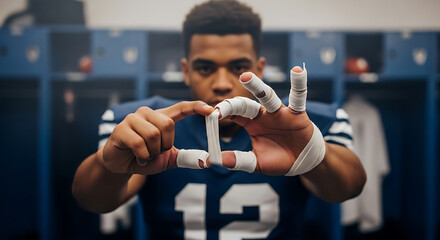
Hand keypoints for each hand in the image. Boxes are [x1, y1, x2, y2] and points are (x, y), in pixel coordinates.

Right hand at [99, 101, 213, 174]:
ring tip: (145, 155)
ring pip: (153, 135)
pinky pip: (139, 143)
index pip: (180, 108)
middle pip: (167, 125)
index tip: (211, 110)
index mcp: (161, 118)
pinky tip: (137, 158)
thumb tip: (208, 162)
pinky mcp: (120, 129)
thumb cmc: (145, 158)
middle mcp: (147, 114)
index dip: (195, 107)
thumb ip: (186, 157)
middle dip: (165, 145)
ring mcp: (132, 119)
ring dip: (152, 152)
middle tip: (155, 152)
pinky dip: (142, 157)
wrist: (120, 166)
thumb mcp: (168, 159)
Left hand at [219, 66, 323, 174]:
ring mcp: (279, 112)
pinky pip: (298, 98)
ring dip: (256, 86)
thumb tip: (213, 161)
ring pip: (267, 96)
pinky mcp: (297, 114)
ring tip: (245, 76)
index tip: (210, 115)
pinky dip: (299, 84)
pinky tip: (297, 70)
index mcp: (250, 123)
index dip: (222, 113)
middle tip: (218, 106)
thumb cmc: (278, 160)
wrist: (303, 162)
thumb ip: (238, 161)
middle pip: (245, 104)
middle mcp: (263, 114)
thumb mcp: (255, 162)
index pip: (233, 114)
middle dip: (232, 103)